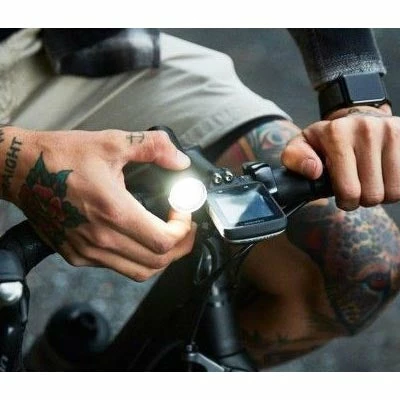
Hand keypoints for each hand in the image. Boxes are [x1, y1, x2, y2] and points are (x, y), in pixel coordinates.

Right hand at [0, 126, 195, 280]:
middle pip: (157, 262)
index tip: (183, 212)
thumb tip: (180, 160)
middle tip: (184, 228)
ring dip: (160, 257)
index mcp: (113, 210)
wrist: (20, 170)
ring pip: (139, 272)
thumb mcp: (111, 142)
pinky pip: (116, 268)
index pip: (164, 240)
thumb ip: (153, 147)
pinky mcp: (76, 255)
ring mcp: (87, 251)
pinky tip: (136, 239)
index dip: (183, 230)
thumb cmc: (61, 157)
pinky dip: (136, 259)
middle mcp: (100, 237)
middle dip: (180, 246)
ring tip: (167, 237)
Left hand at [281, 104, 399, 209]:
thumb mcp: (301, 146)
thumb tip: (314, 171)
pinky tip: (384, 175)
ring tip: (370, 181)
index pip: (348, 189)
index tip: (343, 196)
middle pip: (373, 195)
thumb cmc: (326, 141)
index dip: (346, 201)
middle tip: (357, 189)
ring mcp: (390, 130)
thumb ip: (295, 159)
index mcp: (337, 133)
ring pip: (394, 191)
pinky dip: (396, 184)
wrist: (356, 119)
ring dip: (382, 193)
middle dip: (363, 199)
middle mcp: (366, 129)